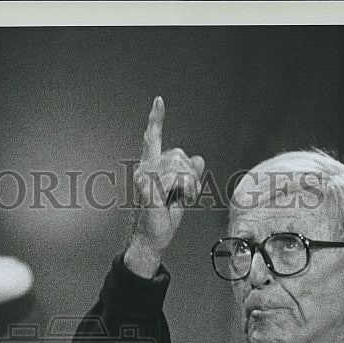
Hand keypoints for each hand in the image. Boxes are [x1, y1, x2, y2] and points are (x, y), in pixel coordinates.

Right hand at [124, 96, 205, 277]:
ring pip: (181, 166)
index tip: (159, 101)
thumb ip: (189, 175)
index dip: (156, 120)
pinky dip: (186, 191)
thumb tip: (199, 159)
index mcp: (150, 167)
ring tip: (181, 199)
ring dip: (190, 185)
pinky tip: (178, 201)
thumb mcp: (182, 194)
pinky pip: (178, 179)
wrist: (152, 240)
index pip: (152, 138)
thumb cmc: (162, 219)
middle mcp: (145, 169)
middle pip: (180, 155)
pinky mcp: (148, 189)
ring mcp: (145, 178)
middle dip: (191, 175)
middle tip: (185, 194)